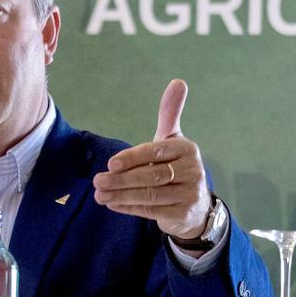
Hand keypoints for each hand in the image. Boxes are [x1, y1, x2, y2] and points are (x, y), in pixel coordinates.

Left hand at [92, 79, 212, 246]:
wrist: (198, 206)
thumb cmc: (177, 166)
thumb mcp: (174, 140)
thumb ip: (170, 113)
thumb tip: (178, 81)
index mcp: (187, 149)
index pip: (156, 152)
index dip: (132, 158)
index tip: (110, 164)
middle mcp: (192, 171)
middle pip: (152, 176)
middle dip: (122, 179)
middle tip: (97, 180)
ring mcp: (189, 195)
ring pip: (150, 195)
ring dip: (121, 195)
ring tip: (99, 193)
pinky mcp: (182, 214)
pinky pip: (151, 210)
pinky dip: (129, 207)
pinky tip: (112, 203)